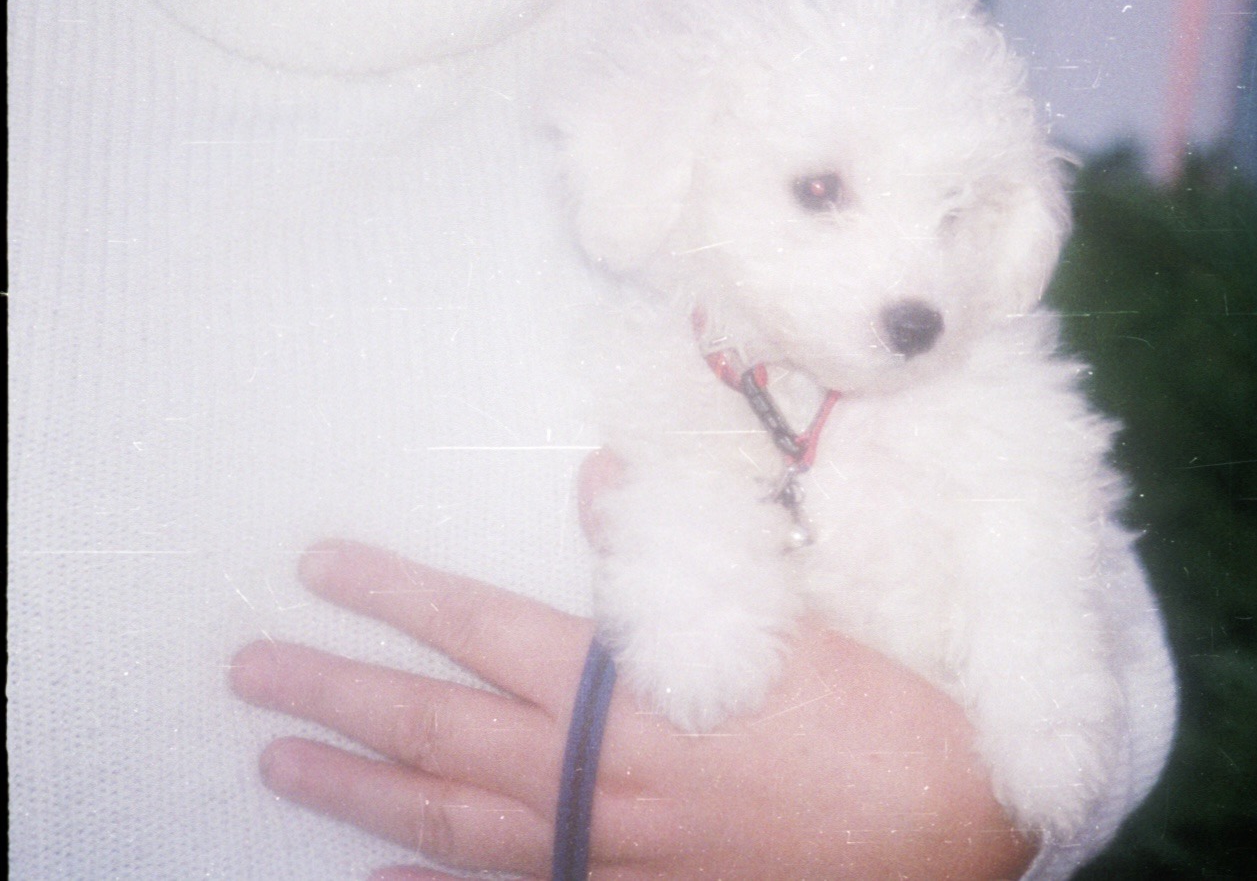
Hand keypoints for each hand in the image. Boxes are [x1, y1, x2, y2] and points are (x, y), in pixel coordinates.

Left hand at [230, 481, 1032, 879]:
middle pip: (436, 730)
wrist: (938, 829)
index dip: (394, 595)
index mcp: (628, 692)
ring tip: (282, 768)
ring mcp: (603, 850)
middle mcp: (594, 777)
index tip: (322, 568)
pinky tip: (378, 877)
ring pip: (449, 821)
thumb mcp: (778, 614)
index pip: (479, 628)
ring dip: (358, 791)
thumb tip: (593, 480)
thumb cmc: (867, 714)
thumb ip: (672, 553)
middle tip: (255, 672)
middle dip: (337, 696)